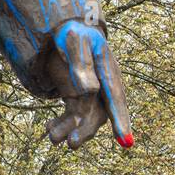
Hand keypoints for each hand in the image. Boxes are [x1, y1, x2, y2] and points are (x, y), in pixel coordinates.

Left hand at [43, 21, 133, 151]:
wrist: (67, 31)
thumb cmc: (73, 33)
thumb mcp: (75, 43)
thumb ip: (81, 64)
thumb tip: (90, 90)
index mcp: (107, 69)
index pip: (115, 96)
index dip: (120, 118)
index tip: (125, 142)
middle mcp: (103, 84)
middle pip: (101, 112)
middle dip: (87, 129)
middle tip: (72, 143)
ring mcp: (92, 93)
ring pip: (87, 118)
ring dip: (72, 129)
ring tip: (51, 136)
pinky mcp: (79, 97)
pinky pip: (74, 116)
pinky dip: (63, 124)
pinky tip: (48, 127)